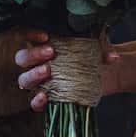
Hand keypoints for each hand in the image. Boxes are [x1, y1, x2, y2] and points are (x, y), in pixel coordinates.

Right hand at [13, 30, 135, 111]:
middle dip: (33, 54)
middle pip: (22, 58)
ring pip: (24, 80)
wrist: (104, 76)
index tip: (46, 35)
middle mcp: (38, 62)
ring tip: (48, 71)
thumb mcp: (100, 49)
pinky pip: (34, 102)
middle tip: (51, 52)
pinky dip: (36, 101)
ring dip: (33, 75)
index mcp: (45, 45)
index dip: (29, 34)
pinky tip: (44, 96)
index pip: (27, 36)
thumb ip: (105, 50)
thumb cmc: (94, 56)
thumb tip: (113, 57)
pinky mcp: (47, 98)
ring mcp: (40, 81)